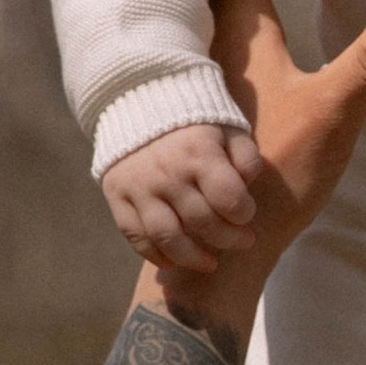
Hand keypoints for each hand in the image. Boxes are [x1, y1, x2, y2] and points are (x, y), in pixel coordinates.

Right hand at [102, 120, 263, 280]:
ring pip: (167, 237)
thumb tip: (248, 187)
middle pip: (202, 223)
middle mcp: (167, 173)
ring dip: (193, 258)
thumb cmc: (195, 123)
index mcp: (199, 153)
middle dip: (229, 239)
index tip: (247, 214)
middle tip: (243, 241)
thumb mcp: (229, 128)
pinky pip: (134, 236)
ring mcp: (139, 187)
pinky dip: (154, 255)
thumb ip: (246, 158)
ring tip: (211, 263)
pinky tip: (173, 262)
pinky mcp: (117, 196)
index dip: (244, 214)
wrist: (139, 100)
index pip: (228, 199)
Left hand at [142, 0, 365, 341]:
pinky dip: (218, 39)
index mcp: (240, 38)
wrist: (216, 248)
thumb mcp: (334, 113)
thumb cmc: (272, 176)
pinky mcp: (195, 120)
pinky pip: (198, 58)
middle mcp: (209, 53)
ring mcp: (198, 87)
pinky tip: (238, 64)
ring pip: (201, 22)